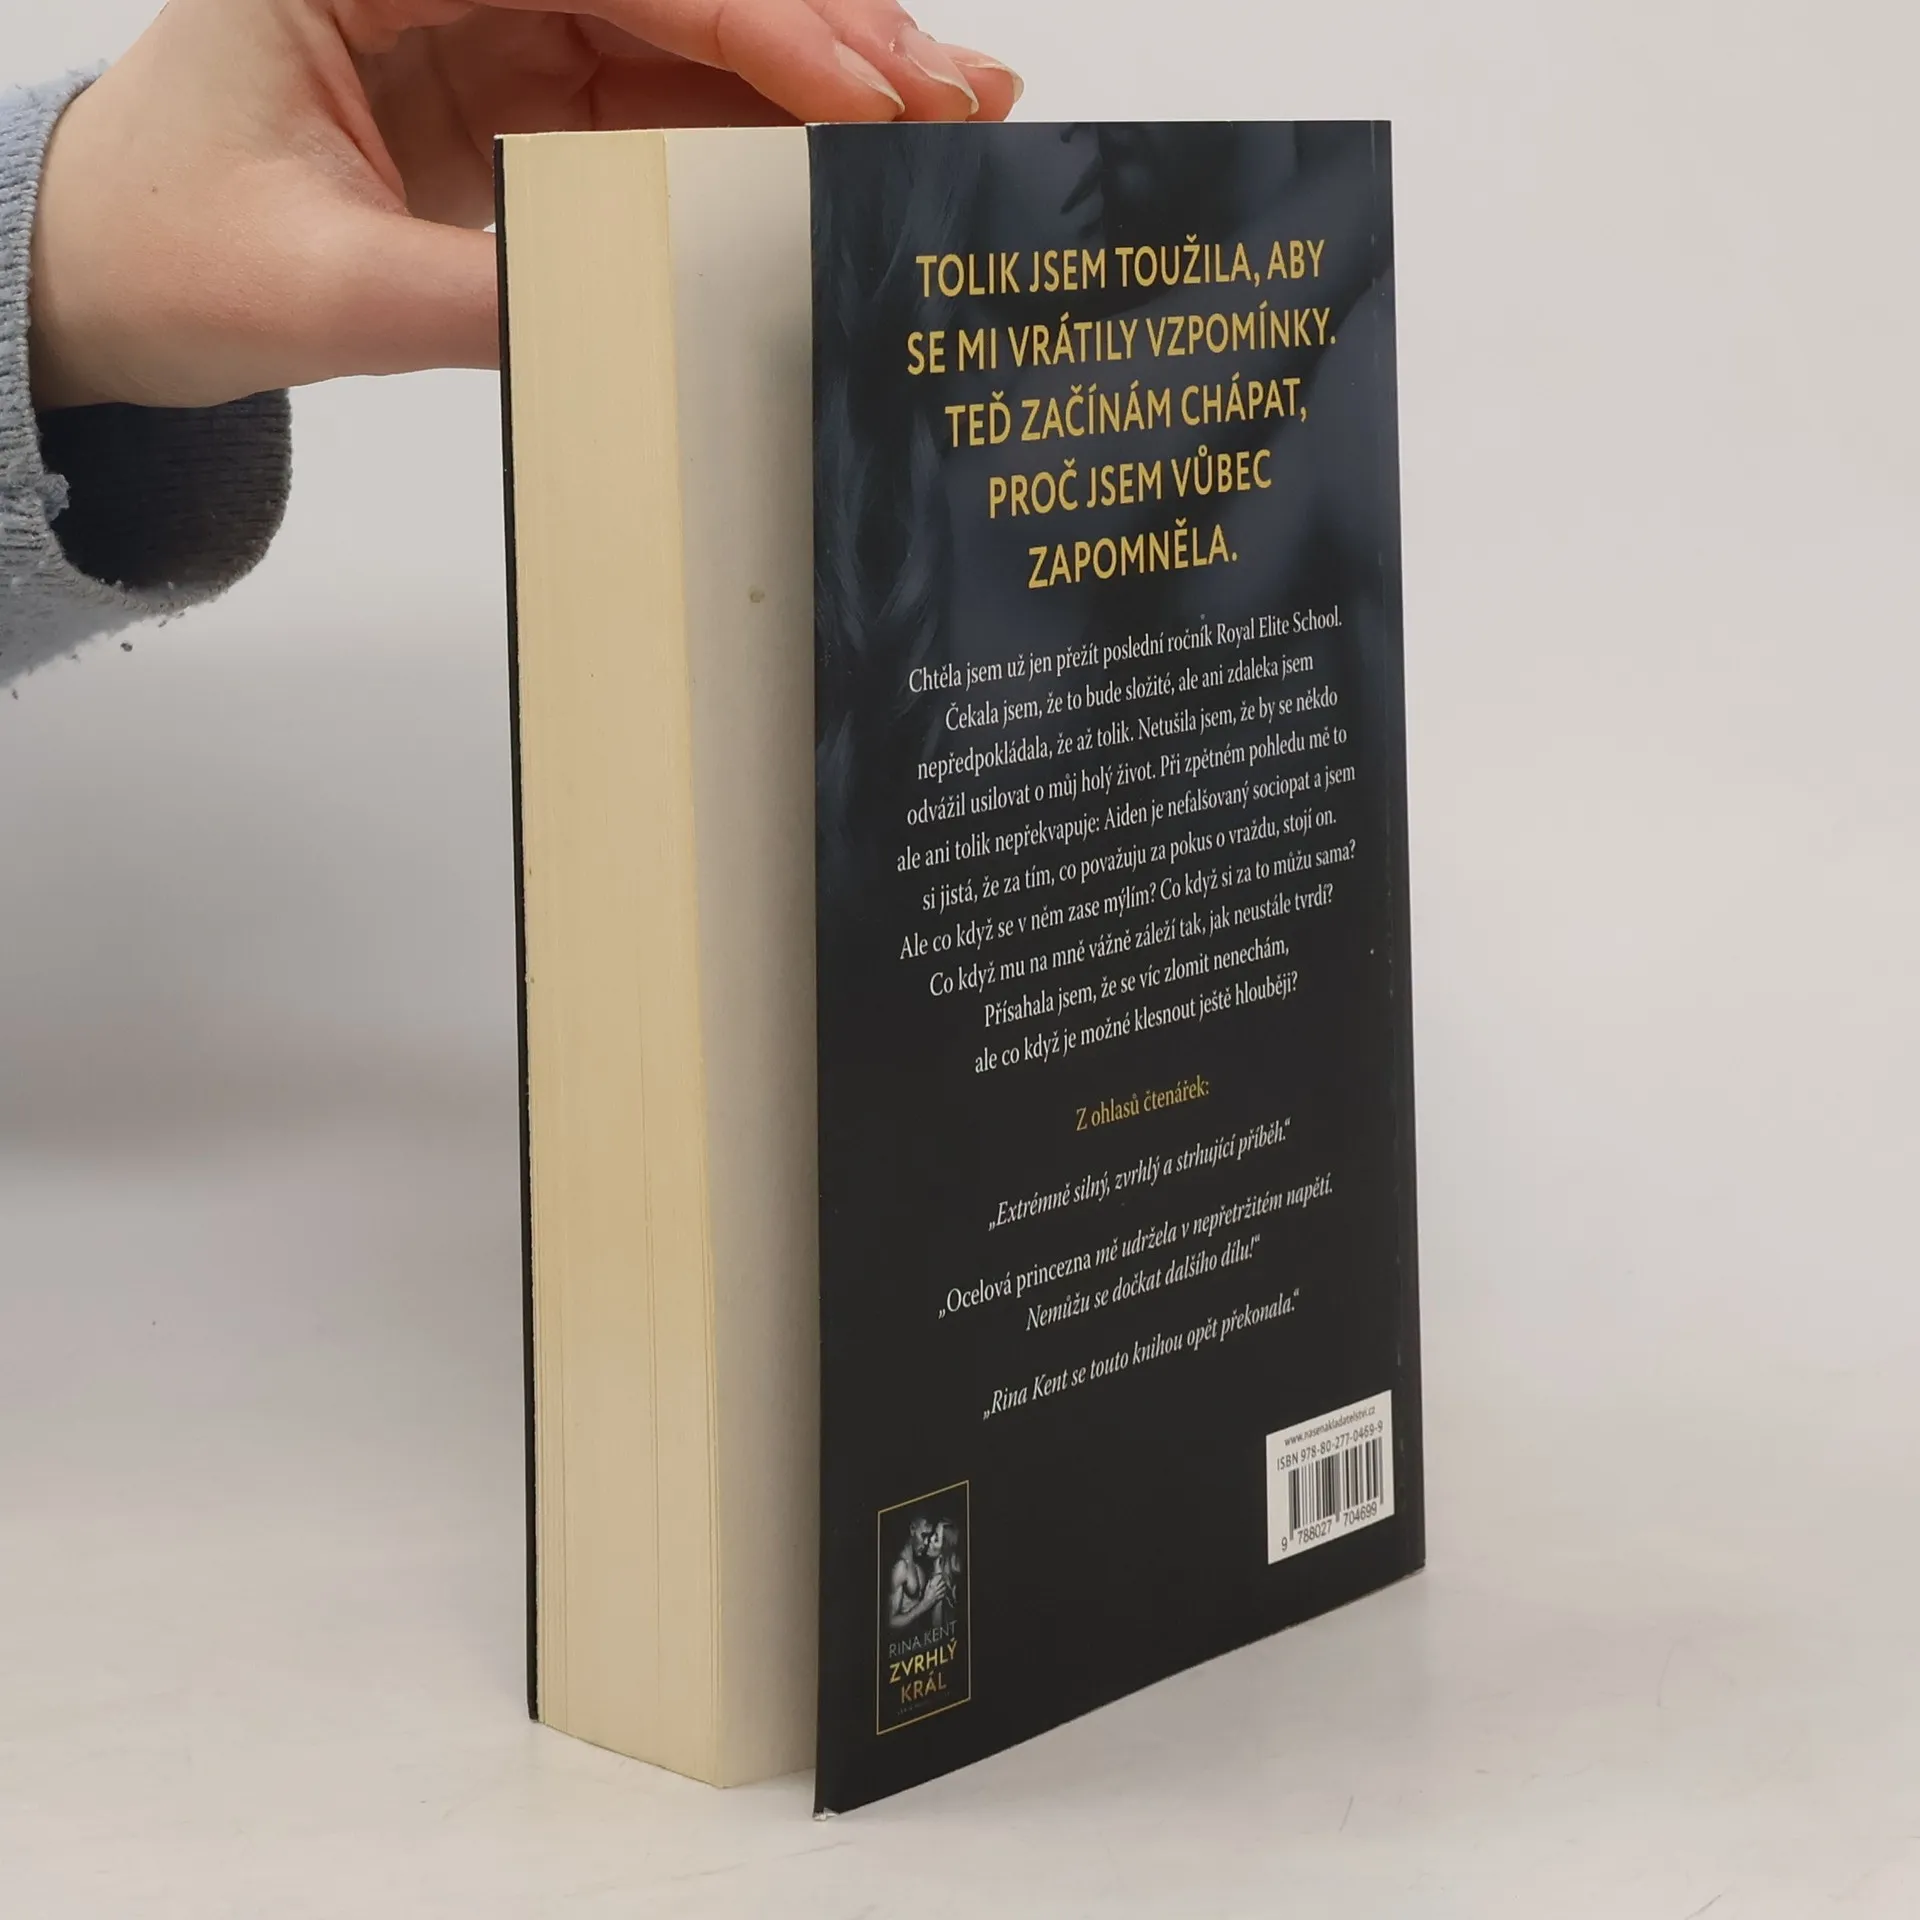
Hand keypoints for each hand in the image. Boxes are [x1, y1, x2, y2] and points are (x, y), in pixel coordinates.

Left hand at [29, 0, 1021, 410]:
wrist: (108, 285)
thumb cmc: (160, 248)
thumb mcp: (317, 285)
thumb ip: (480, 300)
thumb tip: (636, 321)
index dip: (750, 23)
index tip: (862, 84)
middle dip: (821, 34)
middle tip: (950, 90)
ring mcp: (498, 36)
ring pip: (689, 40)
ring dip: (816, 77)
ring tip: (941, 111)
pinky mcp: (526, 106)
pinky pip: (664, 109)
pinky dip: (760, 131)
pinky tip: (851, 142)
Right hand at [924, 1571, 947, 1602]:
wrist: (926, 1602)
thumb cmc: (926, 1595)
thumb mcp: (926, 1589)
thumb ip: (928, 1584)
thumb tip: (929, 1580)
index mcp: (932, 1588)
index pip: (936, 1582)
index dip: (939, 1578)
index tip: (941, 1576)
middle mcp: (935, 1590)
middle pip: (941, 1585)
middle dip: (943, 1582)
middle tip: (945, 1581)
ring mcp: (937, 1594)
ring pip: (943, 1589)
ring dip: (945, 1587)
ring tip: (946, 1585)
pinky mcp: (939, 1598)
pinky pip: (943, 1595)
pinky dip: (945, 1593)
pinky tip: (946, 1591)